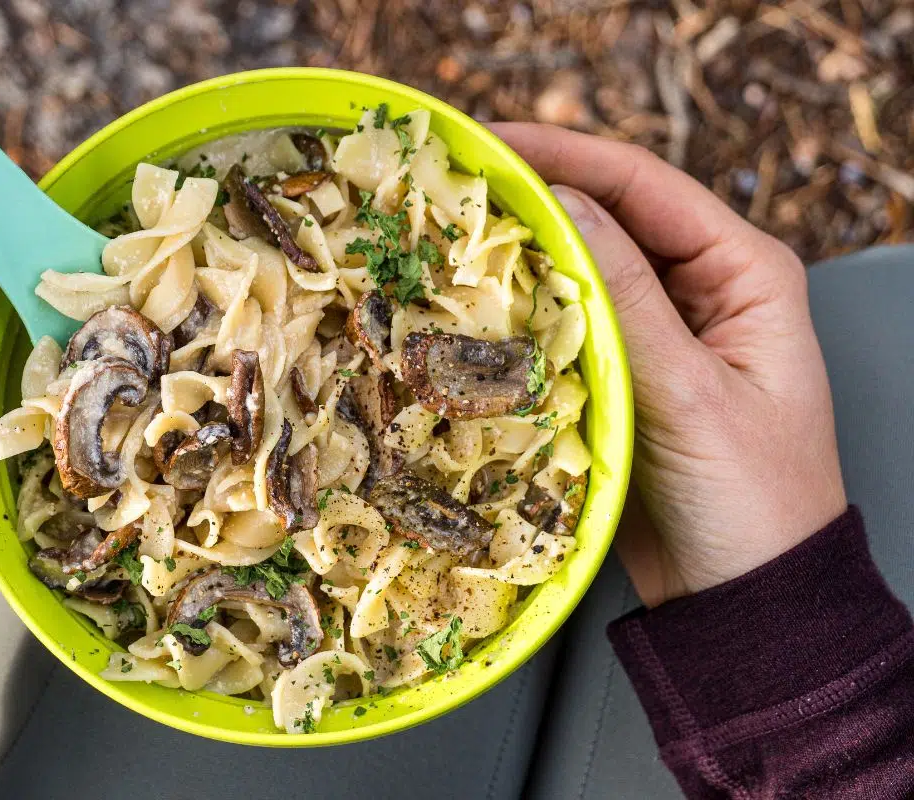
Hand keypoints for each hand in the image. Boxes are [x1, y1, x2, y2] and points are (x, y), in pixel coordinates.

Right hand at [491, 123, 847, 606]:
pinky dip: (528, 312)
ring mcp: (662, 332)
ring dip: (527, 253)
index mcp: (747, 272)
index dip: (569, 156)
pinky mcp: (627, 375)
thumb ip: (627, 298)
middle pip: (613, 217)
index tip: (493, 143)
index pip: (648, 187)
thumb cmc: (751, 500)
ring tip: (454, 235)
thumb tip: (565, 204)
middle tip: (457, 185)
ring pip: (586, 270)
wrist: (744, 598)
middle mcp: (706, 289)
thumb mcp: (690, 392)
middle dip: (539, 196)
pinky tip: (479, 304)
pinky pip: (570, 325)